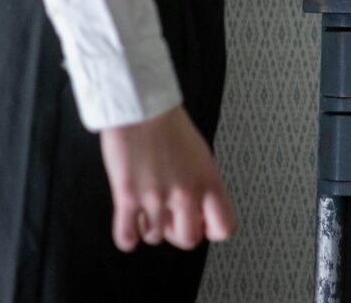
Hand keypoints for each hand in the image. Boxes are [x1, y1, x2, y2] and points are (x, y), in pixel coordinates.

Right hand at [99, 105, 236, 251]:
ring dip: (150, 228)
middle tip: (170, 219)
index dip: (211, 229)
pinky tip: (129, 225)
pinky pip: (127, 237)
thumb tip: (198, 211)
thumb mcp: (201, 155)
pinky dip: (127, 237)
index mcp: (208, 181)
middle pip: (188, 240)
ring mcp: (156, 197)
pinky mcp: (128, 197)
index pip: (224, 227)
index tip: (201, 224)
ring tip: (147, 210)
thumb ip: (203, 185)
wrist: (141, 110)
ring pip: (155, 238)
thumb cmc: (170, 127)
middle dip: (178, 232)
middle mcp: (185, 193)